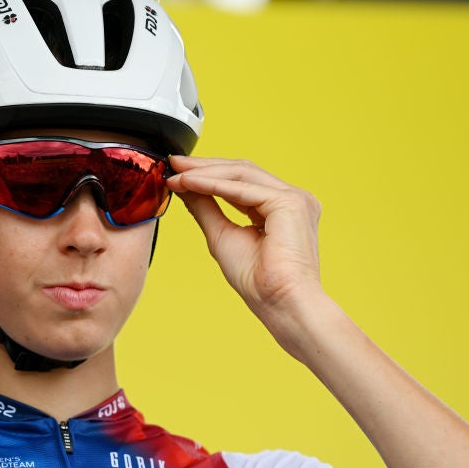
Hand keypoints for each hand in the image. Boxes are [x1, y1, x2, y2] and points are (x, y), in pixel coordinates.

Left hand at [168, 155, 322, 327]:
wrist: (279, 304)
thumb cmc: (258, 282)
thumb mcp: (221, 235)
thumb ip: (206, 208)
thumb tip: (185, 187)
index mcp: (280, 208)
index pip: (240, 181)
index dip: (207, 174)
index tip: (177, 173)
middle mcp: (291, 199)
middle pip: (242, 171)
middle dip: (204, 166)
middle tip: (173, 164)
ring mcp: (295, 198)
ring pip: (242, 174)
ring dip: (205, 172)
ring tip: (177, 174)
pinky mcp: (290, 202)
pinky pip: (243, 188)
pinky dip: (214, 184)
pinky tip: (190, 183)